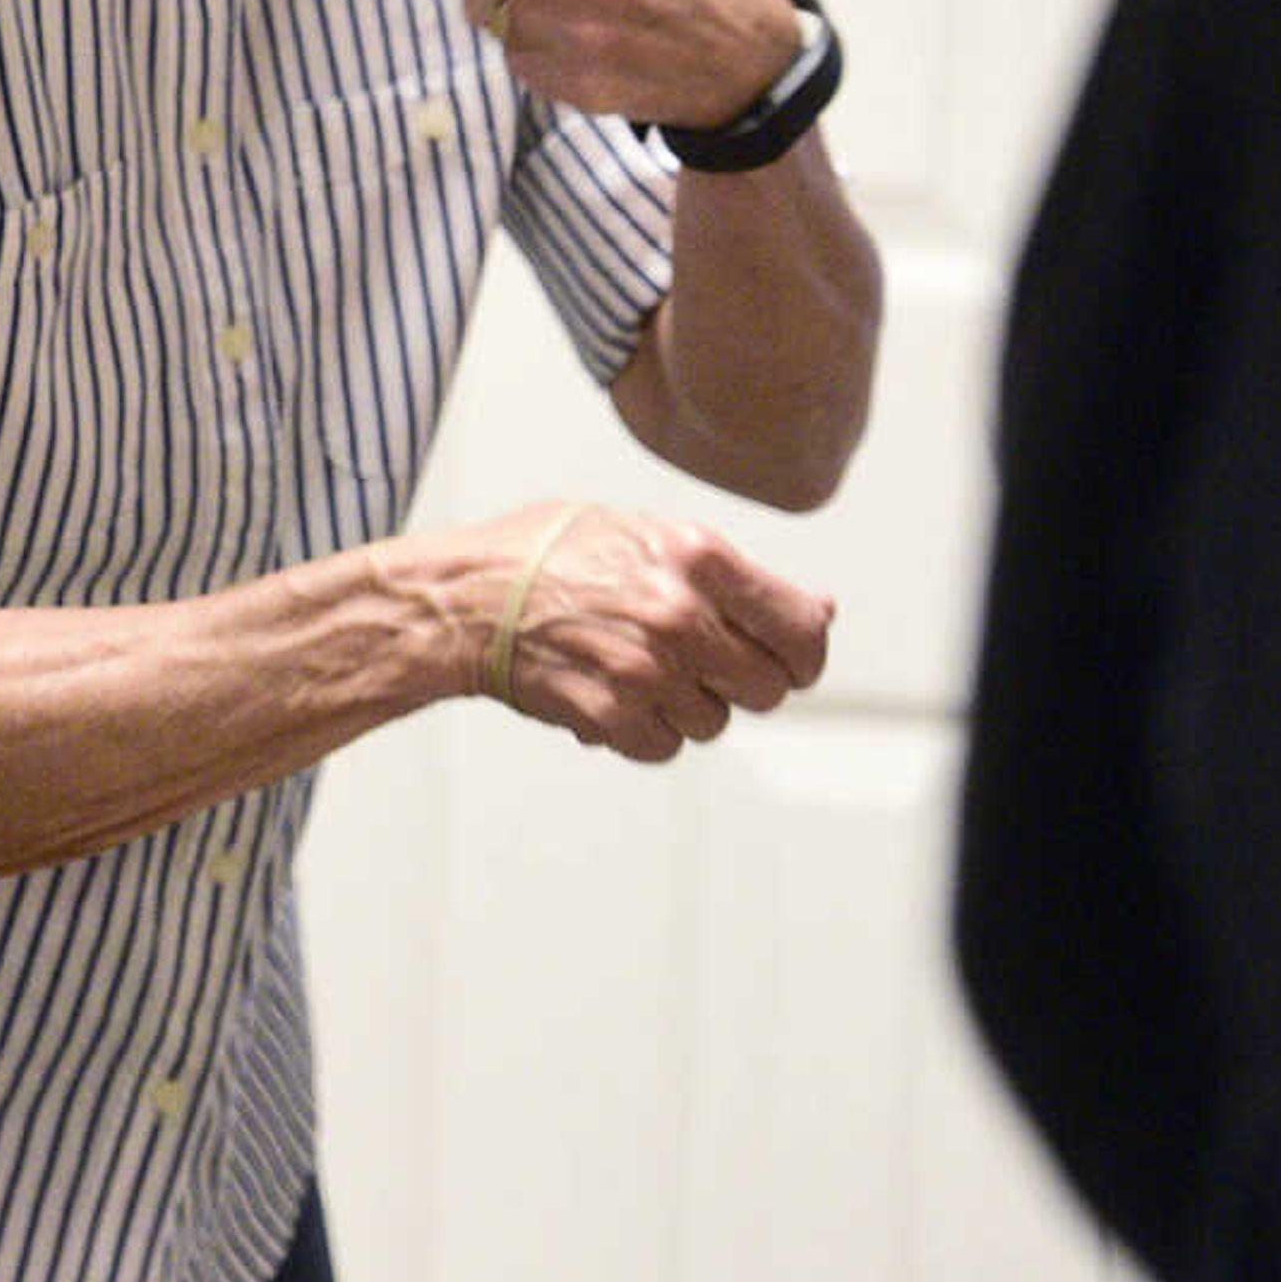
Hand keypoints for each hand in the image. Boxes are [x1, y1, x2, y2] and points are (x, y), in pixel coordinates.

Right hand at [463, 500, 832, 759]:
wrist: (460, 598)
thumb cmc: (546, 554)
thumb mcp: (645, 535)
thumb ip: (733, 576)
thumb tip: (820, 611)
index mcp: (696, 557)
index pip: (802, 629)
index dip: (803, 654)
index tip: (786, 659)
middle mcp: (679, 615)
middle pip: (766, 689)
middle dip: (738, 682)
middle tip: (697, 663)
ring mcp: (647, 671)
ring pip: (713, 722)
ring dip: (684, 706)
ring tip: (634, 669)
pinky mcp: (611, 715)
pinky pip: (663, 747)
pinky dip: (643, 730)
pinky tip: (609, 693)